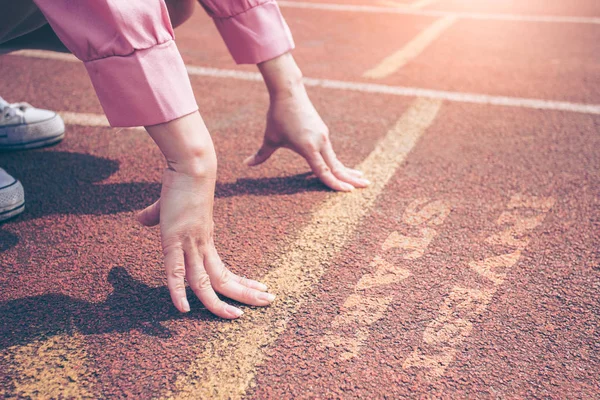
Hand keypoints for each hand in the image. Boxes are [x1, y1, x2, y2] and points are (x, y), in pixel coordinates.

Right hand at [137, 169, 275, 317]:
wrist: (192, 164)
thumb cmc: (182, 181)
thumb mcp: (167, 205)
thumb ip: (154, 214)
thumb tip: (141, 218)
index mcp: (204, 239)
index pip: (224, 269)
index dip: (241, 282)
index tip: (259, 289)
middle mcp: (201, 245)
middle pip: (224, 279)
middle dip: (246, 293)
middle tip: (268, 302)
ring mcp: (189, 243)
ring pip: (206, 281)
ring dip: (219, 302)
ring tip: (238, 317)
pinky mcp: (174, 238)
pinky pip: (175, 271)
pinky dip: (178, 292)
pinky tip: (183, 309)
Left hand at [244, 87, 369, 191]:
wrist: (289, 92)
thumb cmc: (278, 116)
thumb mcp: (269, 137)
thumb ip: (261, 154)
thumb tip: (246, 164)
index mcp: (308, 147)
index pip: (323, 171)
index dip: (334, 184)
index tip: (347, 192)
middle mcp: (320, 143)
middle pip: (337, 166)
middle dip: (351, 178)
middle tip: (367, 186)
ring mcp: (323, 137)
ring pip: (336, 159)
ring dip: (348, 170)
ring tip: (361, 178)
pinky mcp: (323, 132)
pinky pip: (331, 152)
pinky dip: (339, 162)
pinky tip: (343, 168)